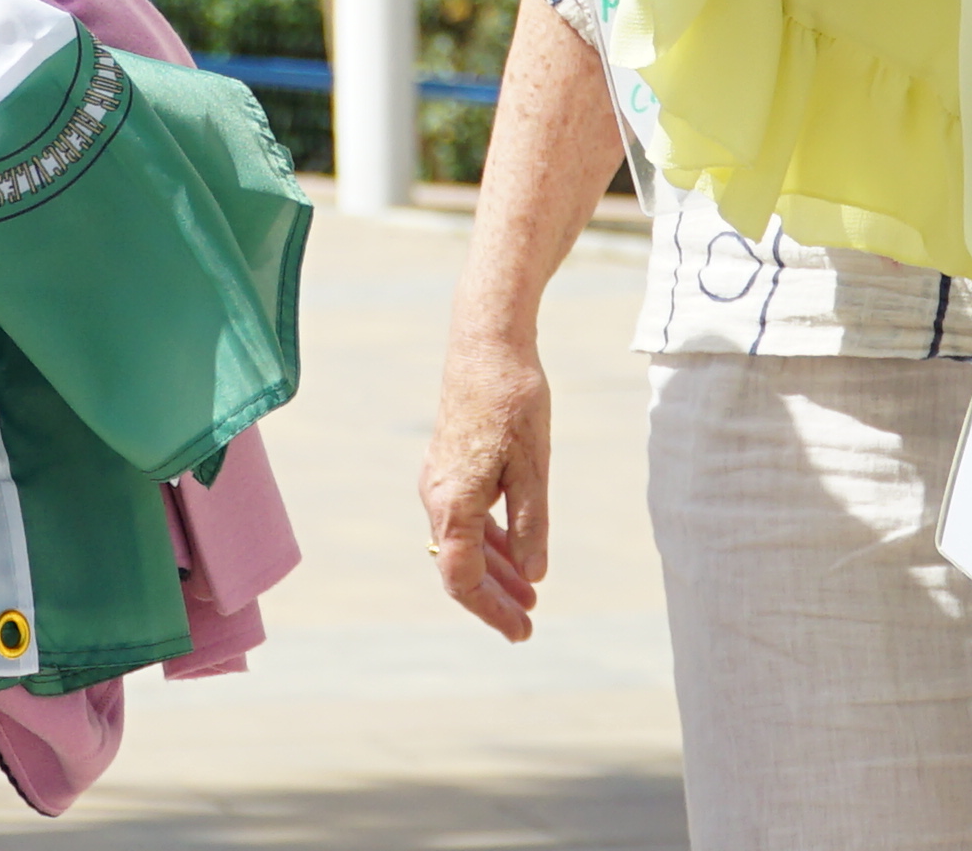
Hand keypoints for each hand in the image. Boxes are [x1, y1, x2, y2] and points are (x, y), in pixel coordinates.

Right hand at [418, 336, 551, 640]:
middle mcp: (437, 496)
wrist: (486, 342)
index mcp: (453, 503)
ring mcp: (440, 479)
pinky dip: (490, 539)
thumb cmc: (513, 401)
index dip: (491, 610)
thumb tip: (534, 575)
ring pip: (463, 542)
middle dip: (494, 598)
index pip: (462, 578)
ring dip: (495, 570)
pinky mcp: (450, 464)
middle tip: (529, 623)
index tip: (522, 629)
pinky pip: (465, 517)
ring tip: (530, 591)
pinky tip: (516, 549)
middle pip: (459, 566)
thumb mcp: (534, 468)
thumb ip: (531, 525)